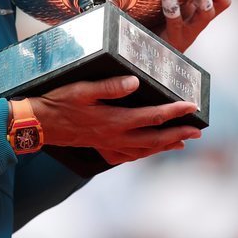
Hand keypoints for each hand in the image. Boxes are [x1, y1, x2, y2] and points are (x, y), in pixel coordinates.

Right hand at [29, 75, 201, 165]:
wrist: (39, 124)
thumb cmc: (59, 102)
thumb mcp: (82, 88)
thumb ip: (109, 86)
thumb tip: (134, 82)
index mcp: (114, 120)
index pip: (152, 116)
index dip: (174, 111)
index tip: (192, 106)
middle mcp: (115, 136)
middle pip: (155, 138)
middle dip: (178, 134)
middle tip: (198, 130)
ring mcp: (108, 144)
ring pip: (144, 150)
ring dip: (165, 146)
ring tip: (182, 142)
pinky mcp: (101, 147)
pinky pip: (129, 155)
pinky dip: (144, 153)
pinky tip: (149, 150)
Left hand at [158, 0, 230, 52]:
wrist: (144, 51)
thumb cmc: (157, 22)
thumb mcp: (169, 2)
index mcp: (199, 9)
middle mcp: (198, 20)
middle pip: (220, 3)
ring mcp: (188, 31)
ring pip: (205, 15)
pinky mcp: (173, 39)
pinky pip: (176, 23)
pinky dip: (173, 8)